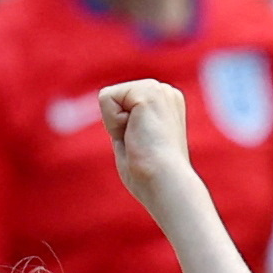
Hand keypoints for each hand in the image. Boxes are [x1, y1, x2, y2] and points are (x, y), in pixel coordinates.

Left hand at [100, 80, 210, 218]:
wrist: (166, 183)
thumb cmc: (151, 176)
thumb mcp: (137, 143)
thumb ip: (129, 126)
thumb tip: (121, 126)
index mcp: (165, 104)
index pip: (119, 105)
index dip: (121, 130)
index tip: (143, 146)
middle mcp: (165, 92)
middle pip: (112, 99)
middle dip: (117, 125)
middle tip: (140, 144)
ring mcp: (159, 89)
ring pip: (109, 97)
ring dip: (115, 124)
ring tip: (140, 140)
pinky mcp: (149, 91)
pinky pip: (106, 98)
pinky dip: (113, 122)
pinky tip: (137, 135)